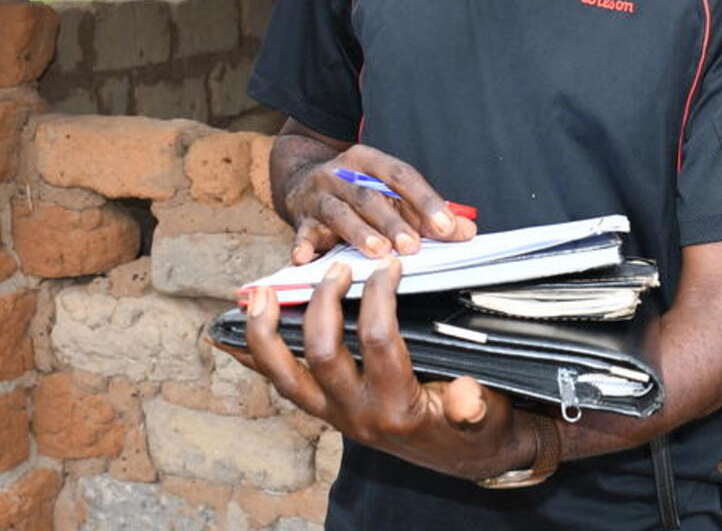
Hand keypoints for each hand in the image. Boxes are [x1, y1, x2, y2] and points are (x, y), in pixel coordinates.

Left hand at [215, 256, 532, 479]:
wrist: (470, 456)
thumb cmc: (482, 426)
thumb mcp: (489, 416)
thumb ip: (476, 406)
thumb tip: (466, 397)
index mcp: (398, 408)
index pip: (377, 342)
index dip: (379, 297)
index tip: (389, 265)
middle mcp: (358, 415)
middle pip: (321, 353)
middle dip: (322, 303)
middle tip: (337, 268)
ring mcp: (336, 415)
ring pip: (284, 375)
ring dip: (266, 333)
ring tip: (259, 293)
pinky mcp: (327, 412)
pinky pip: (282, 384)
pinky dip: (256, 358)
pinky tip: (231, 336)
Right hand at [283, 143, 477, 262]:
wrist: (300, 179)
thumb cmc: (355, 189)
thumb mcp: (390, 193)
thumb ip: (426, 213)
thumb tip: (465, 231)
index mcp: (368, 161)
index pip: (401, 176)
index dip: (425, 200)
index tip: (444, 225)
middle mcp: (341, 173)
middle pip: (370, 196)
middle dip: (393, 223)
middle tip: (412, 246)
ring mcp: (318, 195)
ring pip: (340, 213)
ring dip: (360, 233)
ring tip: (378, 252)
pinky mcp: (300, 219)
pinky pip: (301, 233)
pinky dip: (303, 246)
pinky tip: (306, 258)